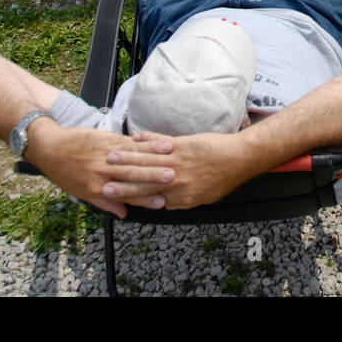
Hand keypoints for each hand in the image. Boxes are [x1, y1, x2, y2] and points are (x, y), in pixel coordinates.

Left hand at [29, 123, 171, 217]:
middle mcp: (104, 172)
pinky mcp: (108, 140)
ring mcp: (107, 155)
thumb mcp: (81, 193)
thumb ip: (105, 203)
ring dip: (156, 157)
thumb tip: (123, 214)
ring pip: (135, 157)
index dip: (146, 198)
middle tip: (175, 178)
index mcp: (98, 188)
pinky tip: (160, 142)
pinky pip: (131, 143)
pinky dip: (147, 143)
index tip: (162, 201)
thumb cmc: (65, 173)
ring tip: (173, 157)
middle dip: (156, 176)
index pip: (127, 194)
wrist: (51, 149)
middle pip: (134, 175)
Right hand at [103, 130, 251, 209]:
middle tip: (102, 181)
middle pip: (142, 183)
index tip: (113, 196)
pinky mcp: (182, 146)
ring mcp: (178, 163)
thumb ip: (182, 200)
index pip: (149, 198)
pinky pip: (160, 144)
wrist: (238, 159)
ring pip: (147, 162)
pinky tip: (134, 137)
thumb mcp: (202, 197)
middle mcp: (176, 181)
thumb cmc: (223, 178)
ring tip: (110, 156)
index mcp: (180, 196)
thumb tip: (168, 204)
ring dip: (127, 159)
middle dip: (120, 182)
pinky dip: (146, 140)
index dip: (129, 197)